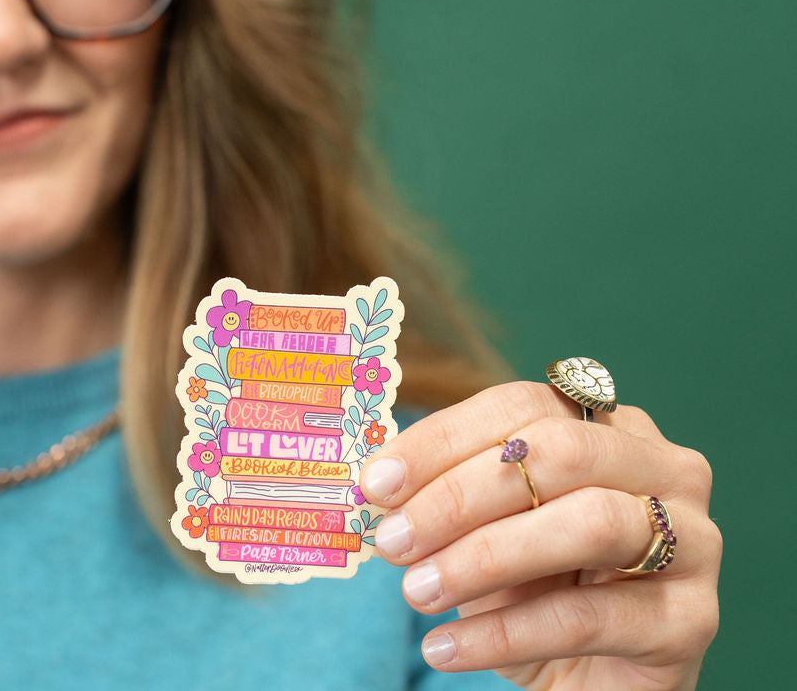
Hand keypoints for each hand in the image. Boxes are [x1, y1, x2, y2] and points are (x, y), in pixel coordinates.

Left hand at [359, 380, 720, 689]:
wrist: (592, 677)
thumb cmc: (532, 583)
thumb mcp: (484, 528)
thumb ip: (444, 493)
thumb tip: (377, 481)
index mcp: (605, 423)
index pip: (520, 406)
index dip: (443, 439)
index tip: (376, 482)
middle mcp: (662, 464)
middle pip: (559, 452)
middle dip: (460, 495)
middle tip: (392, 540)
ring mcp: (693, 538)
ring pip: (589, 523)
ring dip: (484, 557)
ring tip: (416, 591)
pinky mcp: (694, 618)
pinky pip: (590, 617)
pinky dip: (506, 633)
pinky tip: (446, 649)